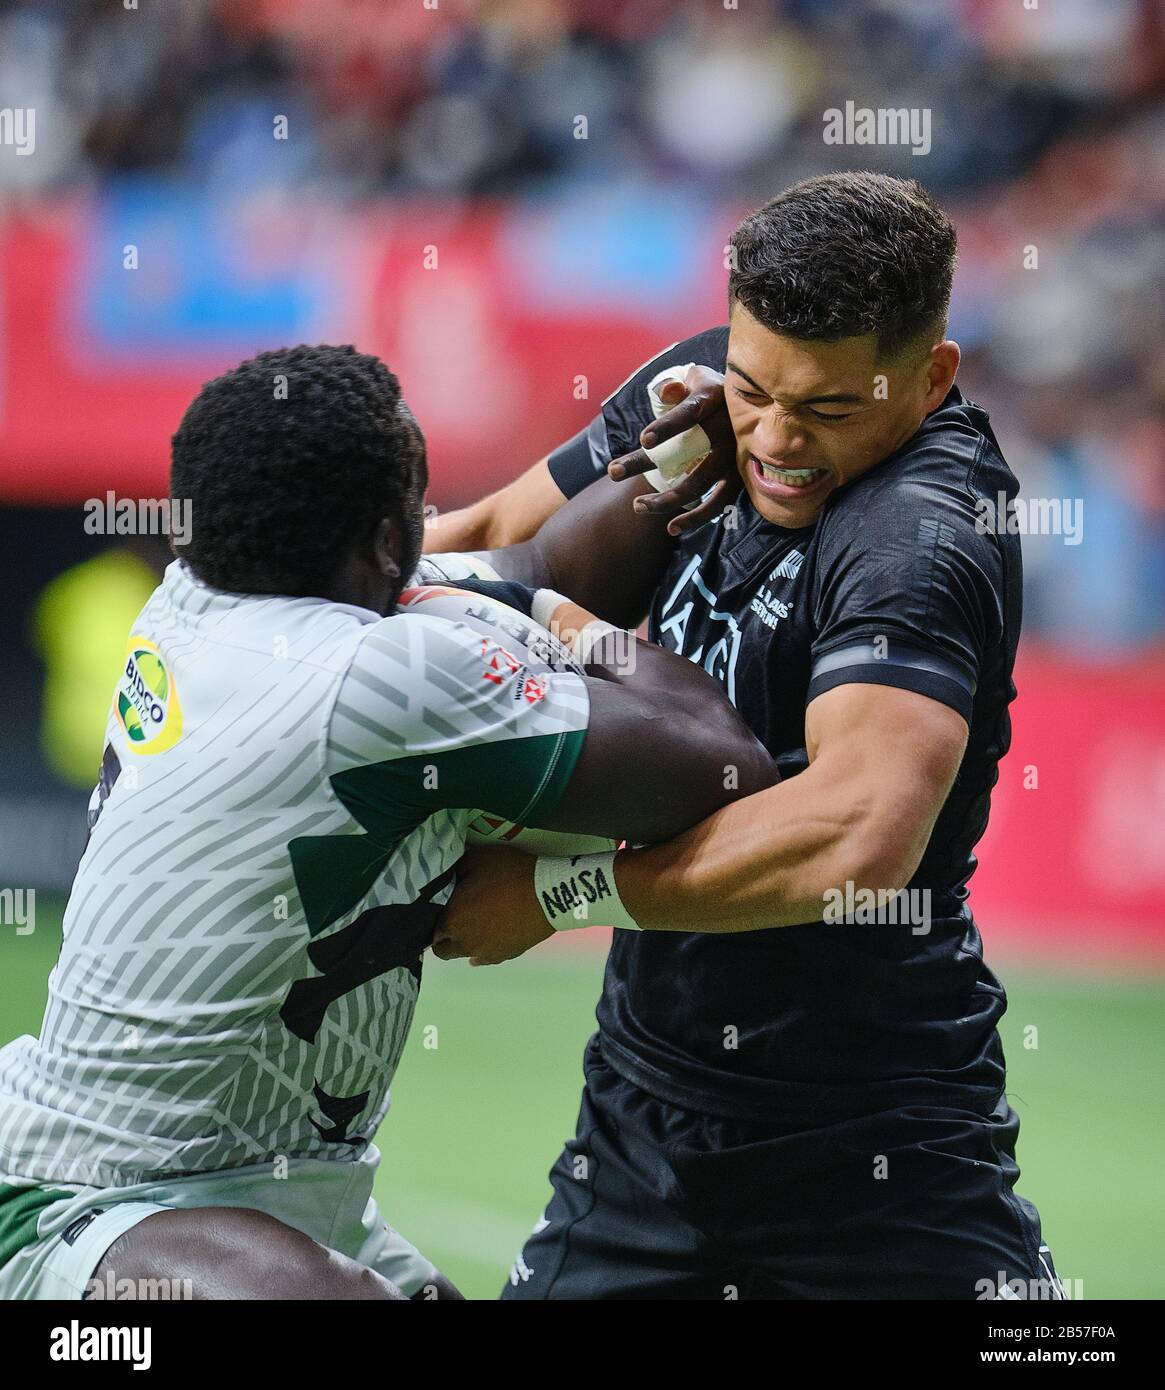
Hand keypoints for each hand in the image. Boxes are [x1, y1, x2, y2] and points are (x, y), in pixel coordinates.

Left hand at [431, 845, 553, 965]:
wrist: (547, 892)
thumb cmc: (507, 874)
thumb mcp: (474, 860)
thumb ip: (454, 873)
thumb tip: (449, 881)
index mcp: (451, 922)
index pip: (431, 930)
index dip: (436, 918)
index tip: (444, 907)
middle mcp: (465, 944)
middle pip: (444, 950)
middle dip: (445, 936)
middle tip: (457, 917)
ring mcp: (487, 953)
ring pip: (467, 954)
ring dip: (467, 942)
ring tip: (478, 924)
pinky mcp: (508, 955)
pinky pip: (488, 957)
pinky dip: (486, 948)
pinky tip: (490, 937)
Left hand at [607, 366, 737, 536]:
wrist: (750, 406)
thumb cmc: (710, 391)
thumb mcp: (696, 379)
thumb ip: (676, 386)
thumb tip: (665, 392)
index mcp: (714, 399)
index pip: (690, 413)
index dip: (668, 426)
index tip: (643, 440)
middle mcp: (728, 429)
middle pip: (688, 452)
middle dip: (646, 463)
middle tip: (612, 472)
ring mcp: (736, 456)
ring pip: (701, 483)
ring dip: (668, 500)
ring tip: (637, 506)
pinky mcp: (739, 479)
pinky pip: (718, 503)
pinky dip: (696, 518)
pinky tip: (671, 528)